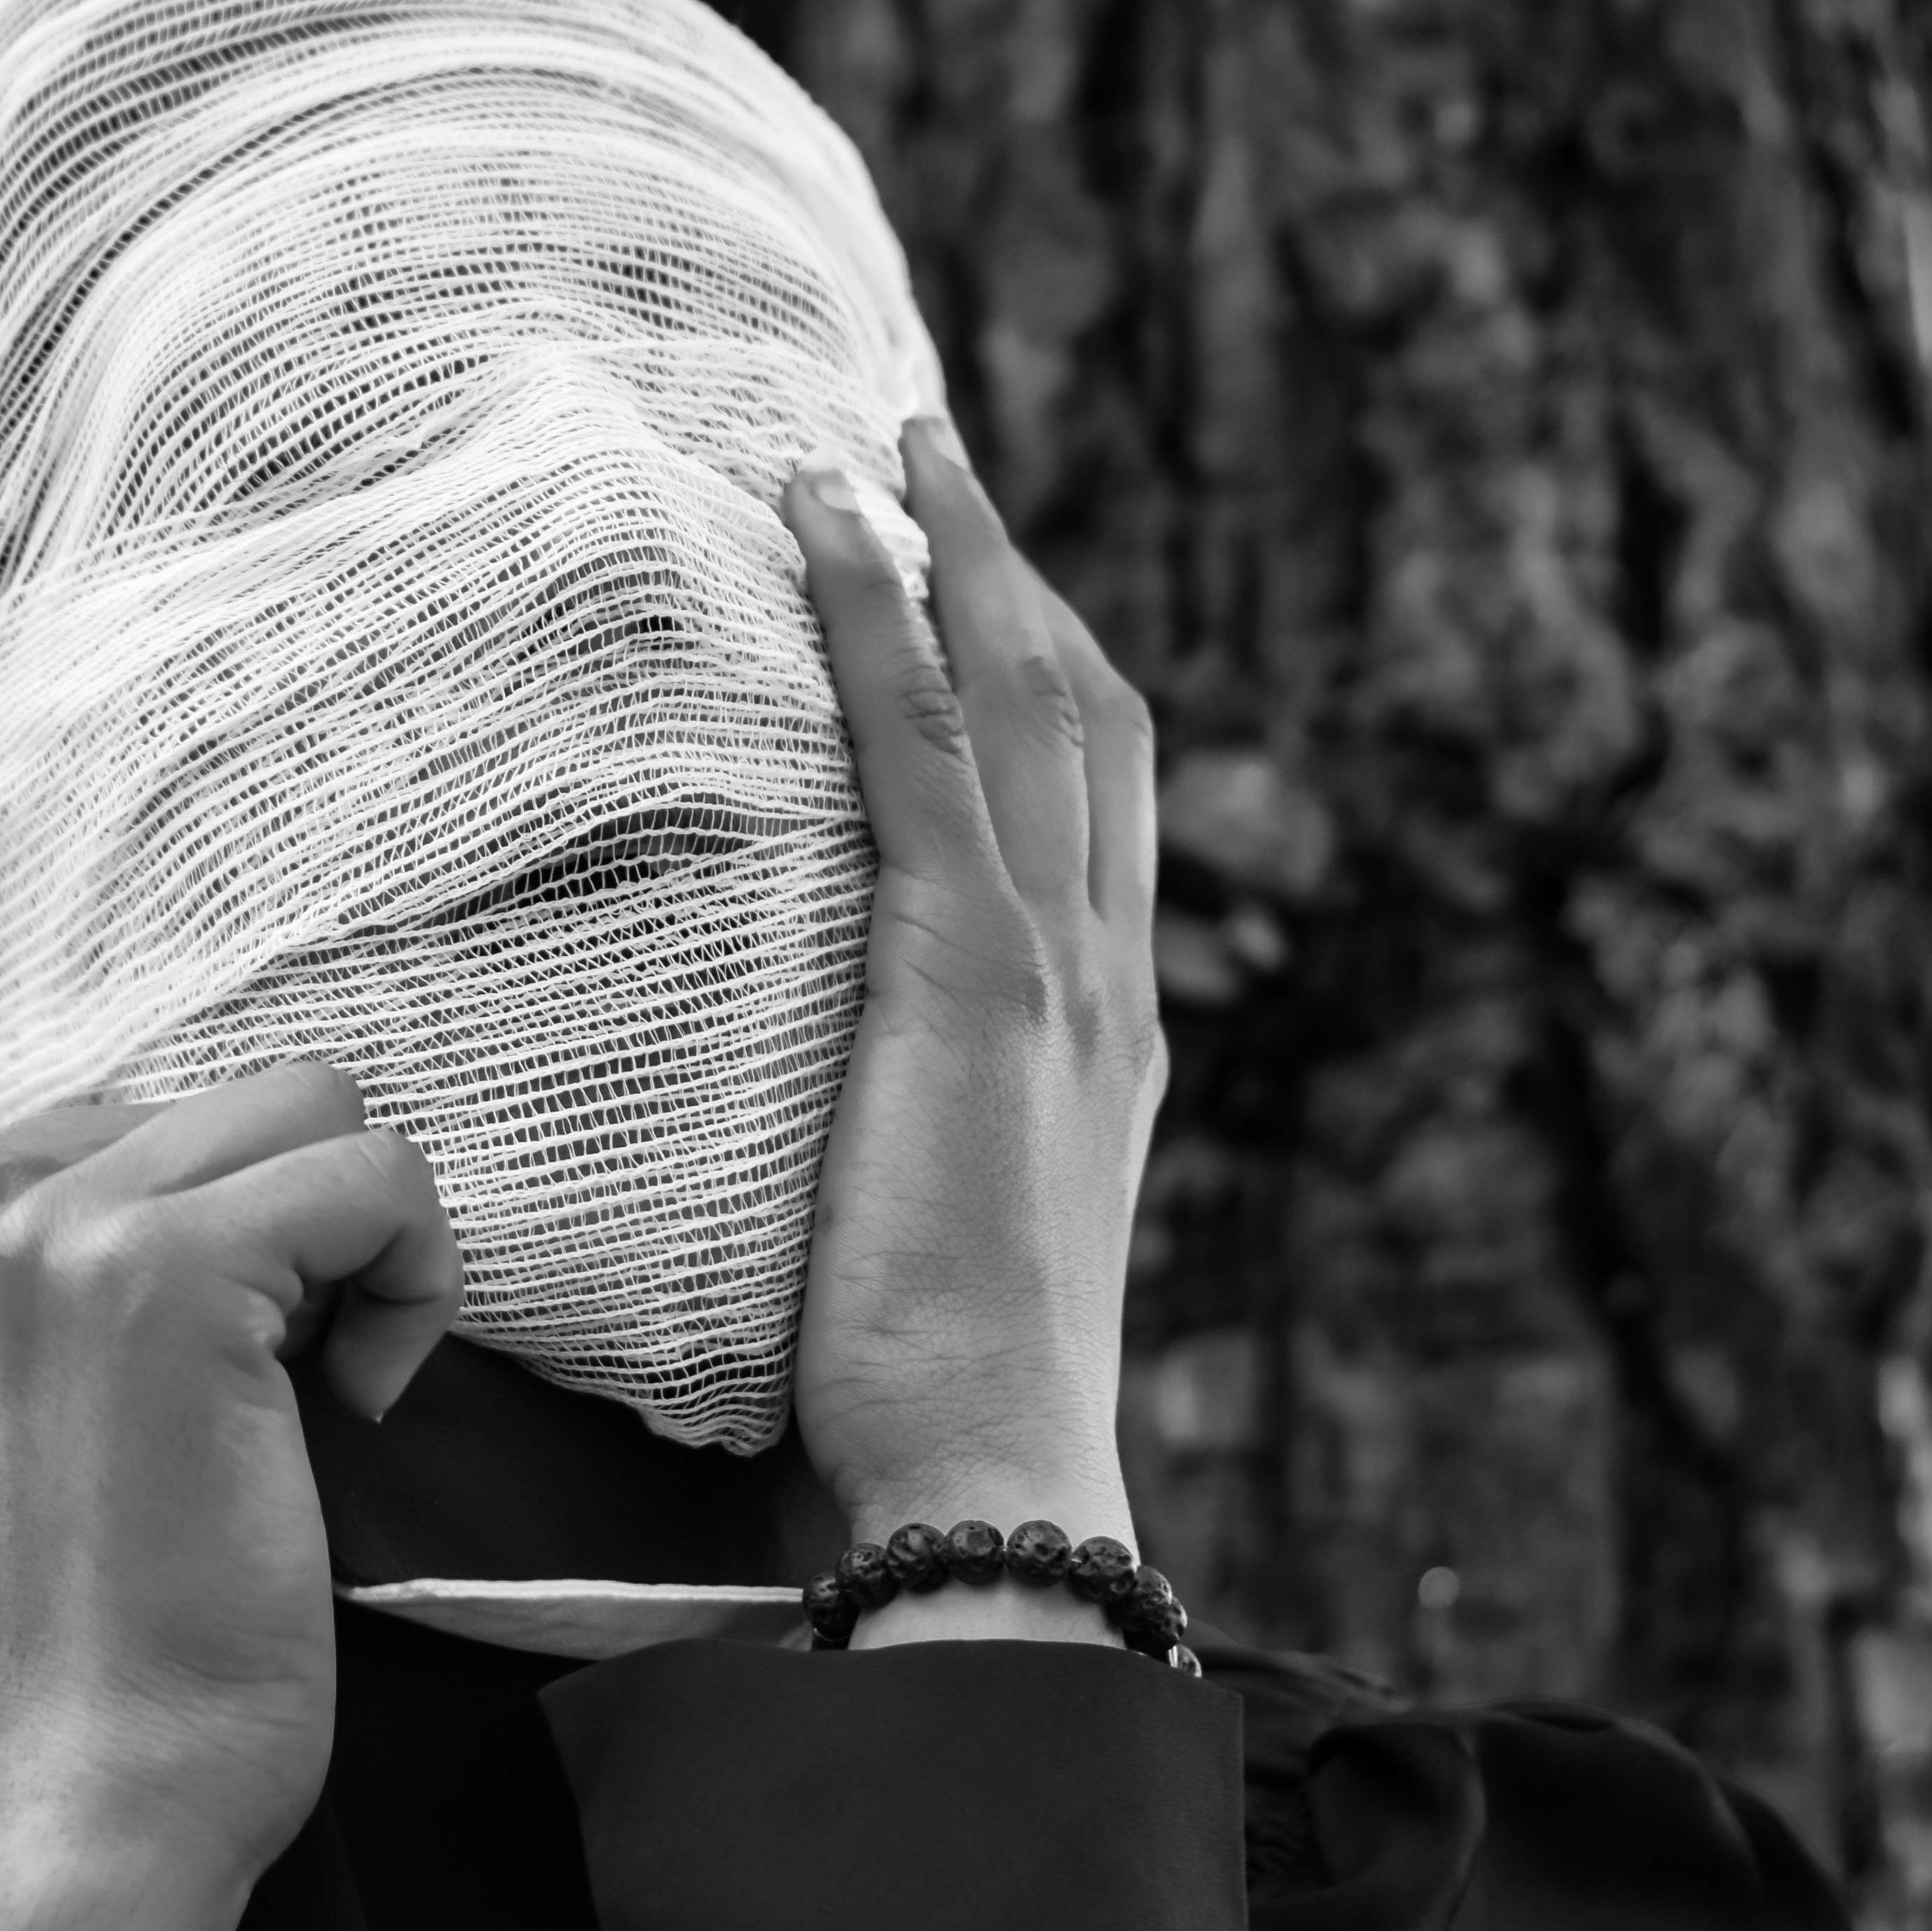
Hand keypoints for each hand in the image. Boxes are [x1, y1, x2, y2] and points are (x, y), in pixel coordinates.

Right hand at [0, 1062, 457, 1930]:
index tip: (206, 1378)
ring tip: (319, 1382)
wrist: (92, 1774)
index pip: (138, 1117)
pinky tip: (365, 1401)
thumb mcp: (0, 1383)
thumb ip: (45, 1254)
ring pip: (313, 1104)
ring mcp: (49, 1224)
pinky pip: (377, 1172)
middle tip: (272, 1389)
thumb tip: (177, 1147)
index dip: (215, 1237)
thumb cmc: (80, 1603)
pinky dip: (416, 1277)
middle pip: (227, 1100)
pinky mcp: (171, 1266)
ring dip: (356, 1239)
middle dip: (286, 1230)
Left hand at [784, 415, 1165, 1647]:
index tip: (977, 581)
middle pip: (1080, 708)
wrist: (988, 1481)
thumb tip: (846, 1085)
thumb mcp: (950, 1217)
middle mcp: (1103, 968)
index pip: (1093, 795)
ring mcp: (1051, 961)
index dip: (1043, 664)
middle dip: (1011, 570)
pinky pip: (918, 744)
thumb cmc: (933, 1388)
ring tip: (881, 448)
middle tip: (931, 460)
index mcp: (1106, 1024)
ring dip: (952, 552)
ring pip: (1020, 694)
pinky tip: (825, 524)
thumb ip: (931, 1122)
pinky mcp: (969, 973)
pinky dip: (878, 616)